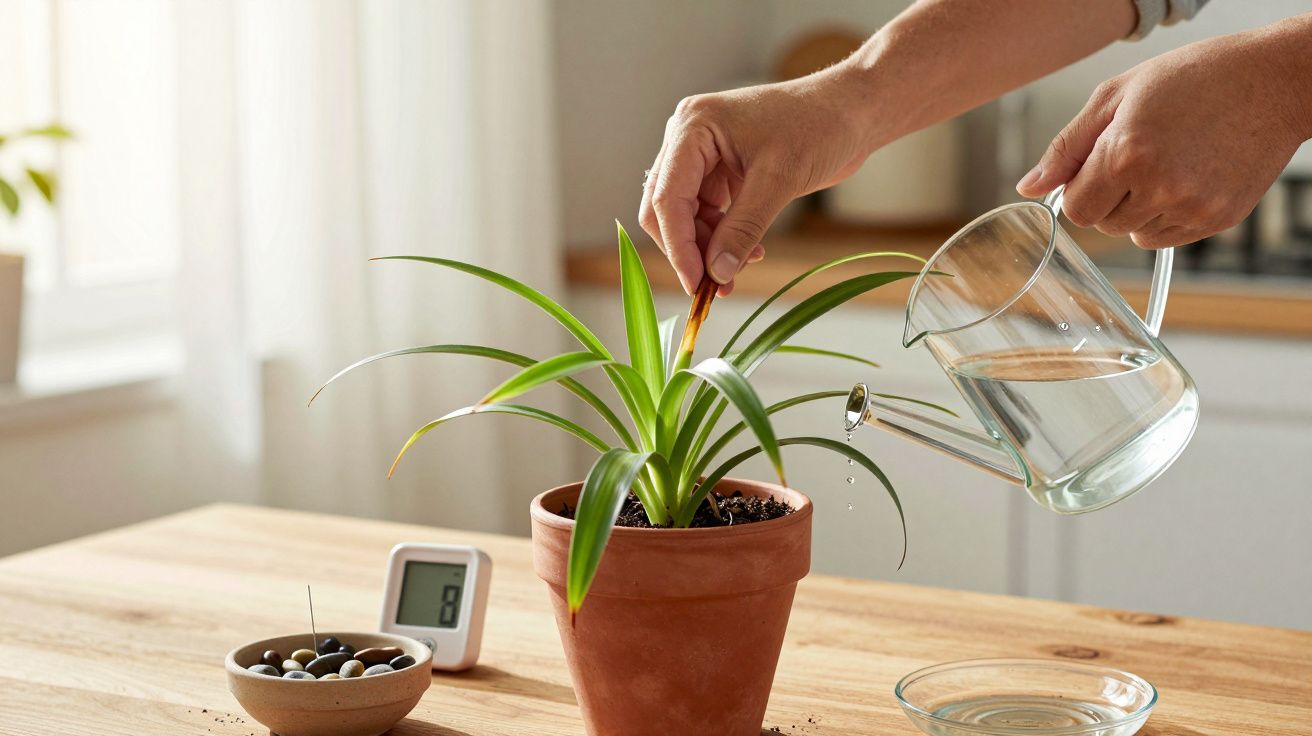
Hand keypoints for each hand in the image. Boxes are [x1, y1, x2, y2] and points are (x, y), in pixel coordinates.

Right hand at [639, 70, 873, 294]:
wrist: (852, 111)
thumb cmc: (819, 125)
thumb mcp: (779, 180)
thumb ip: (743, 229)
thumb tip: (716, 273)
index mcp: (693, 126)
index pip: (667, 197)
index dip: (678, 246)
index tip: (696, 284)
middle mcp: (689, 138)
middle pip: (666, 208)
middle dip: (689, 249)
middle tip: (712, 287)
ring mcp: (704, 155)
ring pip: (686, 216)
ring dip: (708, 248)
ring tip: (738, 272)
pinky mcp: (722, 171)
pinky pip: (709, 214)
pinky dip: (724, 238)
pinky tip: (752, 252)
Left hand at [1017, 17, 1311, 247]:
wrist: (1272, 81)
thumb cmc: (1193, 78)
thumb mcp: (1116, 96)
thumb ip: (1066, 148)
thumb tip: (1028, 188)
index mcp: (1125, 154)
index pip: (1077, 209)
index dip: (1083, 189)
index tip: (1099, 167)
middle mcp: (1159, 187)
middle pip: (1104, 225)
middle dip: (1110, 197)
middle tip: (1140, 157)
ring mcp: (1192, 207)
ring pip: (1135, 234)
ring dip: (1139, 208)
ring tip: (1168, 163)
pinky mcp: (1218, 220)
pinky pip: (1167, 238)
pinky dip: (1168, 217)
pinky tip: (1187, 178)